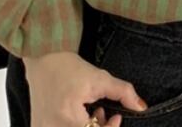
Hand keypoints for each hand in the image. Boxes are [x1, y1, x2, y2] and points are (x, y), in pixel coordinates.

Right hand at [23, 51, 146, 126]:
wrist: (39, 60)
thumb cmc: (66, 68)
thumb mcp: (98, 77)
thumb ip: (122, 92)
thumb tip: (141, 107)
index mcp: (68, 119)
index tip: (117, 118)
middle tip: (103, 114)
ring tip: (91, 112)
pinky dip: (75, 126)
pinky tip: (78, 115)